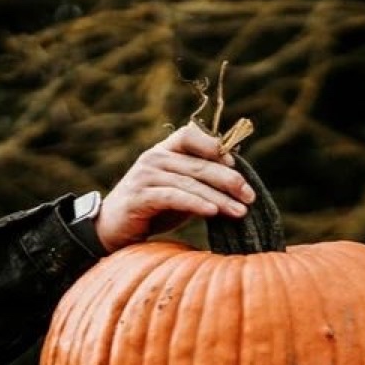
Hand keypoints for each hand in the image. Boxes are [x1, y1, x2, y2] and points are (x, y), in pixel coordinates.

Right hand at [95, 123, 255, 252]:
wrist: (114, 228)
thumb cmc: (153, 210)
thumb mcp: (181, 193)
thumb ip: (201, 185)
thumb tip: (238, 186)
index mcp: (164, 151)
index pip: (190, 136)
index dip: (214, 147)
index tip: (237, 166)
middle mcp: (154, 158)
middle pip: (198, 164)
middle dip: (228, 180)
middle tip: (250, 196)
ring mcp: (145, 176)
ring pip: (190, 183)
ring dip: (219, 197)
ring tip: (241, 211)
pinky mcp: (140, 196)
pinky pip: (174, 197)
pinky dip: (196, 203)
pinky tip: (213, 212)